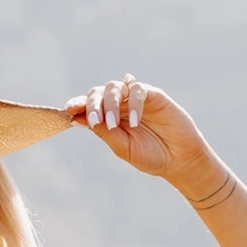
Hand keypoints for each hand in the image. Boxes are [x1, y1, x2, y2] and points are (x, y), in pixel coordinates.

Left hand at [65, 77, 213, 187]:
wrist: (178, 159)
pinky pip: (138, 90)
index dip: (78, 104)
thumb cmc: (150, 156)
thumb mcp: (122, 148)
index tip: (68, 110)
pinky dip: (134, 103)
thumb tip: (78, 119)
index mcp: (109, 119)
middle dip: (93, 105)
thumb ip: (103, 133)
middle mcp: (120, 105)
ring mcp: (135, 98)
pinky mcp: (153, 95)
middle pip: (99, 92)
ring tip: (113, 125)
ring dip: (110, 105)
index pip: (89, 105)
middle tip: (94, 122)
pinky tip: (135, 122)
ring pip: (115, 87)